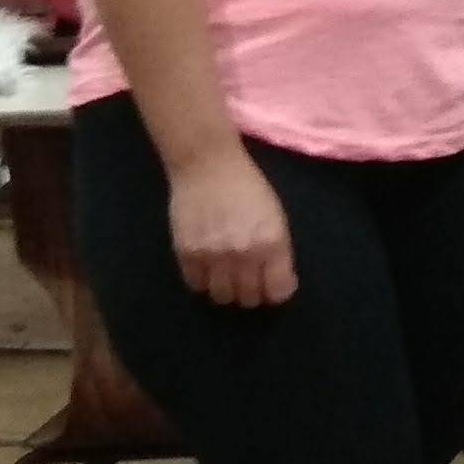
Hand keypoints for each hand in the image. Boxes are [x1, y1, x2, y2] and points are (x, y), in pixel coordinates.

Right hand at [168, 152, 296, 306]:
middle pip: (249, 298)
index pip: (278, 291)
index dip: (277, 292)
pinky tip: (207, 268)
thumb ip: (277, 251)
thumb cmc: (248, 187)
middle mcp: (243, 253)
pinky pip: (196, 285)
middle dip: (252, 294)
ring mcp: (212, 255)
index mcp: (271, 243)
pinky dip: (203, 281)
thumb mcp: (275, 217)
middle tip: (248, 281)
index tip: (273, 286)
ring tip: (226, 276)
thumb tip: (277, 283)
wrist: (208, 165)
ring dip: (227, 290)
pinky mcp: (186, 252)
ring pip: (222, 297)